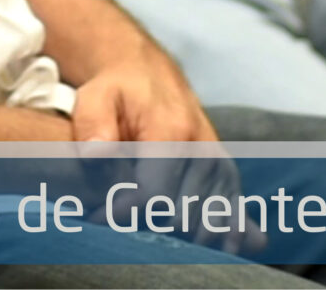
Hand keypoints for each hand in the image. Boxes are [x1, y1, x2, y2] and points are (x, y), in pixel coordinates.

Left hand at [69, 45, 260, 254]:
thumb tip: (96, 154)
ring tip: (143, 235)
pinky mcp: (226, 175)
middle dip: (144, 227)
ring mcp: (219, 165)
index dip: (124, 213)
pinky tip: (222, 248)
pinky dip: (225, 234)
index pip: (155, 195)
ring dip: (177, 239)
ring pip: (206, 223)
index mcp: (172, 131)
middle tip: (111, 224)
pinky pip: (232, 214)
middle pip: (180, 215)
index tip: (97, 218)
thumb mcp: (96, 97)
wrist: (150, 76)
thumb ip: (93, 125)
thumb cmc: (118, 91)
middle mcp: (204, 151)